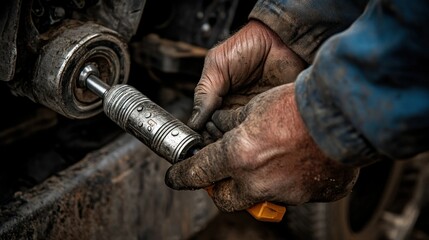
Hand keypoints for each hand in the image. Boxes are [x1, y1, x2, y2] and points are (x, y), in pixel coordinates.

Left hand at [166, 83, 358, 211]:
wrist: (343, 113)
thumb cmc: (299, 106)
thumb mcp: (255, 107)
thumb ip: (233, 123)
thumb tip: (222, 127)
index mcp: (238, 157)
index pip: (197, 174)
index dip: (181, 176)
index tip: (175, 176)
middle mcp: (257, 182)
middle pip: (224, 197)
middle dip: (217, 187)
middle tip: (219, 173)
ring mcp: (284, 193)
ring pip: (257, 195)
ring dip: (254, 181)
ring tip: (268, 156)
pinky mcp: (309, 197)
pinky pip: (289, 194)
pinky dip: (285, 181)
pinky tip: (295, 160)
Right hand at [188, 20, 306, 130]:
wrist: (279, 40)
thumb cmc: (247, 46)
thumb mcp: (217, 67)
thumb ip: (205, 94)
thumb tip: (193, 123)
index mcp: (217, 95)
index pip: (205, 120)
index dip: (202, 130)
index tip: (200, 137)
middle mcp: (233, 106)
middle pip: (220, 130)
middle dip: (215, 135)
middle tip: (215, 133)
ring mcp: (250, 111)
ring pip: (236, 133)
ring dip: (231, 136)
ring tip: (228, 132)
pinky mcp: (266, 114)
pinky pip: (255, 130)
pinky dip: (248, 133)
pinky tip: (243, 129)